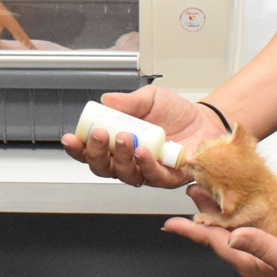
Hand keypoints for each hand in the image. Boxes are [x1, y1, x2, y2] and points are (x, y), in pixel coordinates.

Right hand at [60, 86, 224, 187]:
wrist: (205, 121)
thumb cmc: (175, 113)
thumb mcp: (150, 98)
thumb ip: (129, 101)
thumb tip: (107, 100)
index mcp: (117, 144)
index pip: (90, 152)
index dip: (77, 148)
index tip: (70, 138)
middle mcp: (128, 161)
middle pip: (102, 167)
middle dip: (96, 153)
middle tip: (99, 135)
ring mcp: (147, 171)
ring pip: (125, 174)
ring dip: (120, 157)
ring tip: (124, 138)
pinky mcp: (168, 177)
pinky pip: (153, 177)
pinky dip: (145, 165)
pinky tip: (143, 152)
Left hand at [164, 186, 276, 276]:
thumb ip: (263, 248)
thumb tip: (235, 238)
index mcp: (252, 265)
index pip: (215, 243)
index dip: (193, 230)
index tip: (171, 223)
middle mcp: (254, 266)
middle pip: (220, 238)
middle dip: (203, 217)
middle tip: (192, 195)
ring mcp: (265, 265)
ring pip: (234, 239)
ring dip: (220, 220)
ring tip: (211, 200)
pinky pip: (250, 242)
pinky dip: (239, 226)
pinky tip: (243, 219)